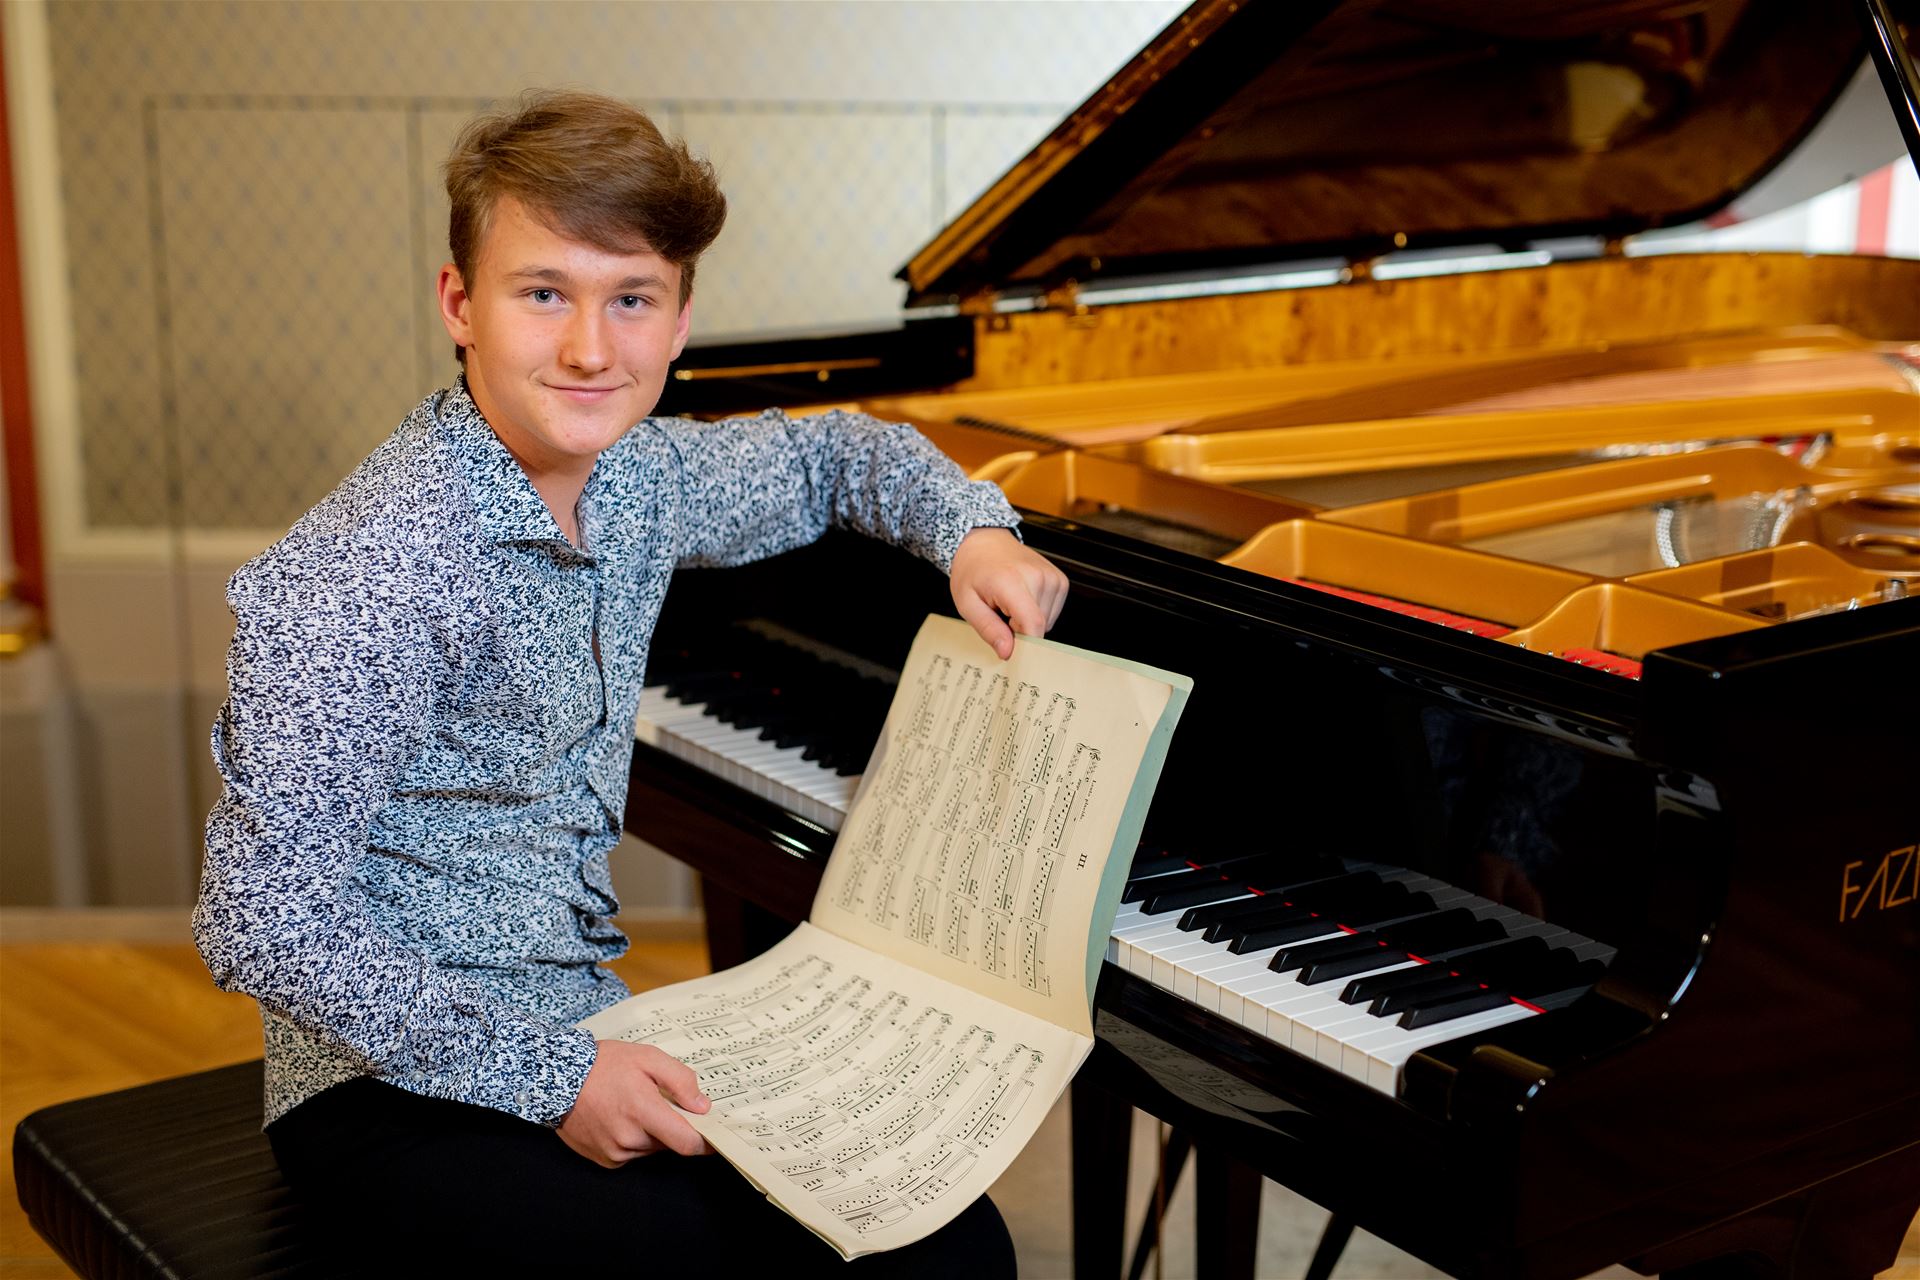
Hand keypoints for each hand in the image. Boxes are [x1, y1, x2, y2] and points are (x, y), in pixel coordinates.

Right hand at [557, 1041, 712, 1166]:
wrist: (556, 1077)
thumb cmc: (603, 1065)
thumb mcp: (648, 1058)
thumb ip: (680, 1081)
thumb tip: (702, 1106)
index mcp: (643, 1112)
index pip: (686, 1143)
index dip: (706, 1143)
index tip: (714, 1137)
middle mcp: (629, 1139)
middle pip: (669, 1143)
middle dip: (671, 1126)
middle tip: (658, 1102)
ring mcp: (614, 1153)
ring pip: (650, 1149)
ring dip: (651, 1133)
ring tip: (632, 1106)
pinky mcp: (603, 1159)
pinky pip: (631, 1154)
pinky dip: (633, 1139)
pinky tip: (618, 1118)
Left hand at [949, 527, 1068, 658]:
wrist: (984, 543)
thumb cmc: (972, 571)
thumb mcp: (967, 604)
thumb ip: (988, 629)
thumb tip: (1008, 652)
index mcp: (1011, 581)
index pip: (1033, 624)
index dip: (1025, 645)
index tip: (1012, 652)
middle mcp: (1037, 576)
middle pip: (1039, 627)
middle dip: (1020, 630)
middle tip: (1001, 614)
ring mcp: (1052, 576)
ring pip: (1047, 622)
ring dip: (1028, 620)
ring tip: (1011, 603)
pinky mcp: (1060, 580)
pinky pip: (1053, 612)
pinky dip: (1038, 612)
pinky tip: (1023, 598)